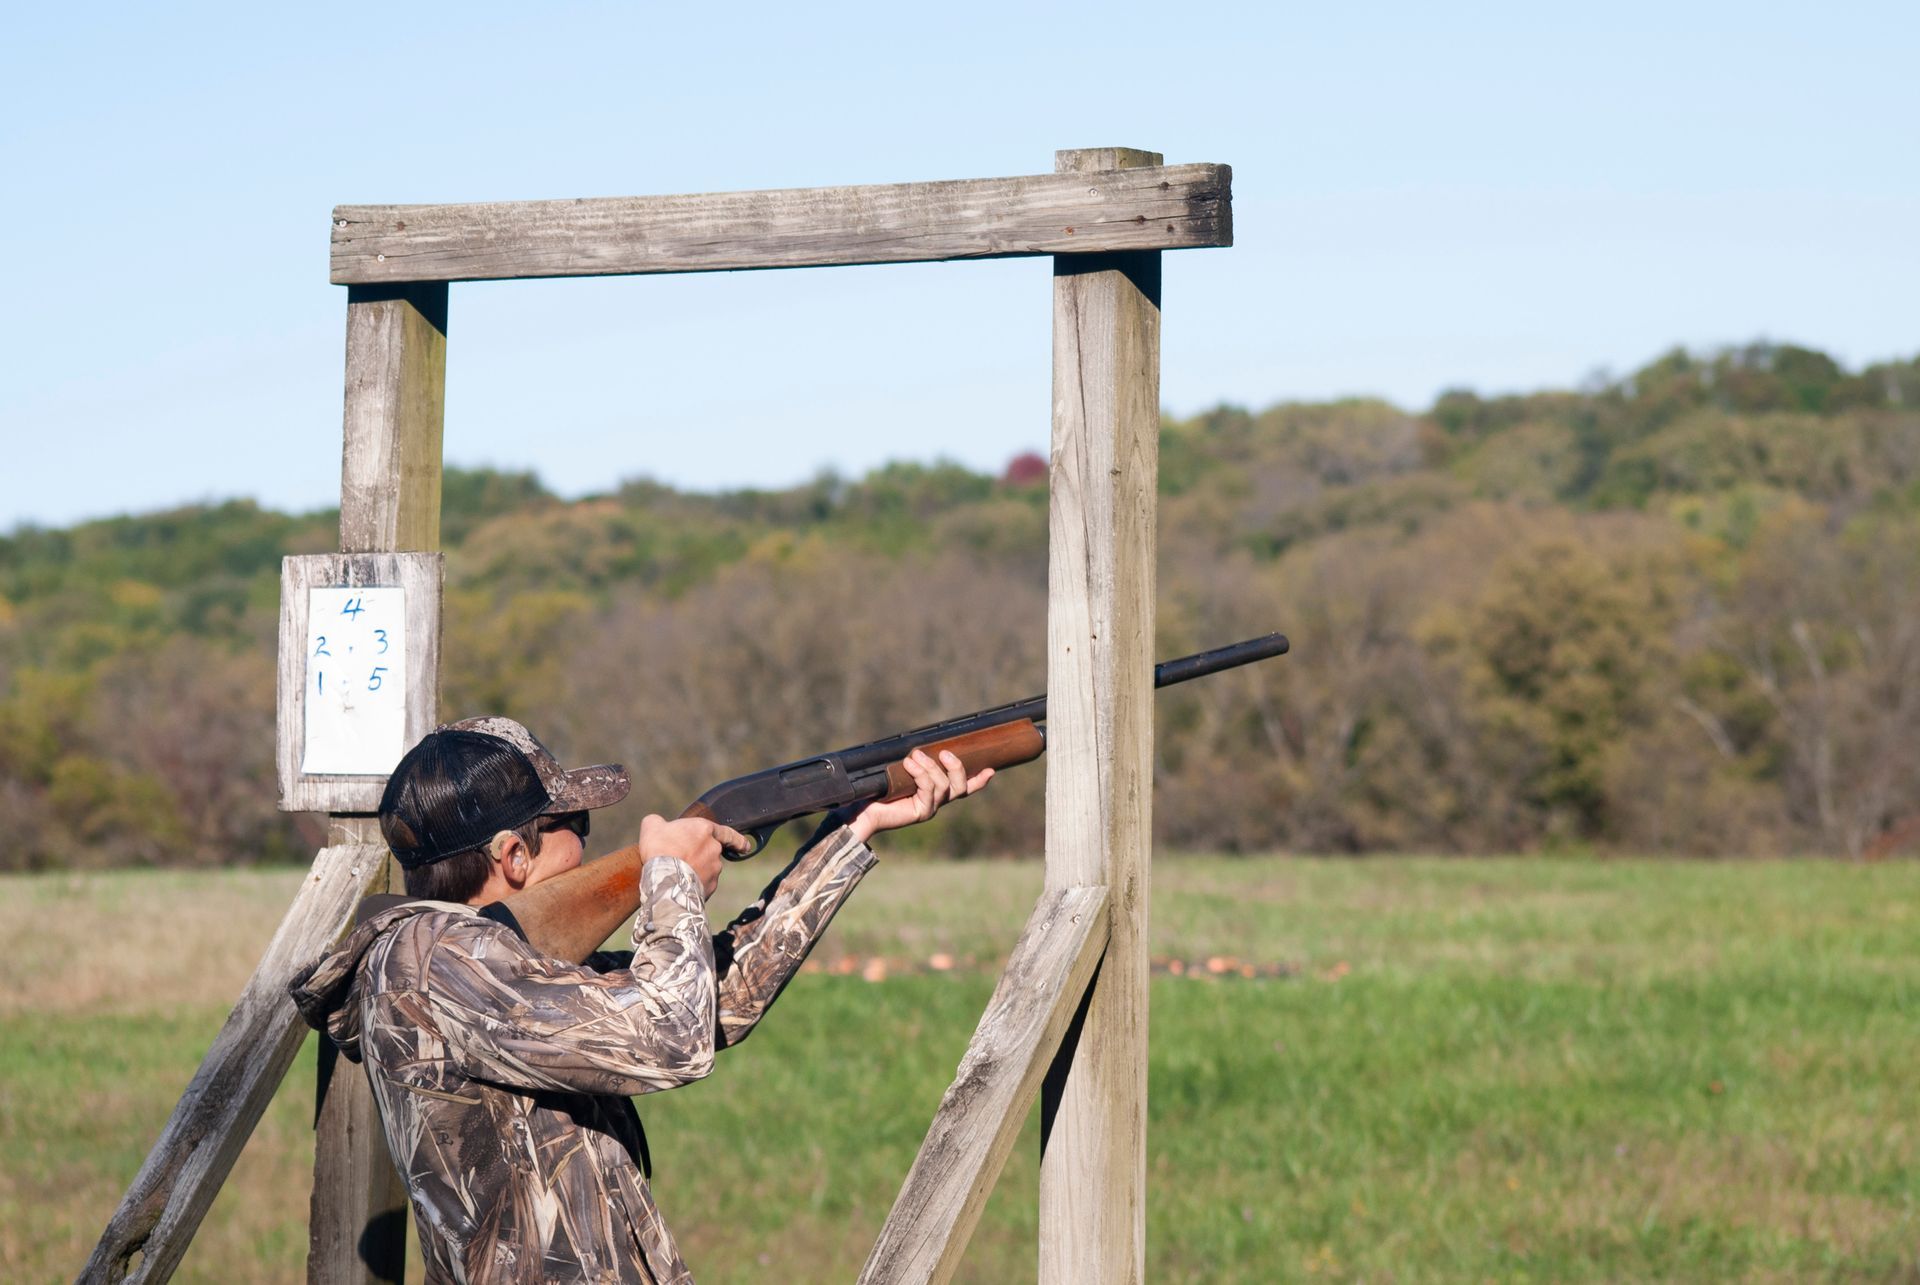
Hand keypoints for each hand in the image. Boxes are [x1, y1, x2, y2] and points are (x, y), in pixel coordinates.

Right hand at [638, 813, 751, 900]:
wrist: (664, 879)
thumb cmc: (659, 849)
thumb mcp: (652, 826)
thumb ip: (658, 822)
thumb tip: (657, 824)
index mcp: (704, 829)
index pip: (726, 832)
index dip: (736, 839)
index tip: (745, 846)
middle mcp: (714, 849)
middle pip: (712, 852)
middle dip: (700, 856)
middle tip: (681, 861)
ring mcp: (715, 869)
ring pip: (708, 869)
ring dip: (697, 871)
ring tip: (676, 875)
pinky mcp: (711, 886)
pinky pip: (704, 884)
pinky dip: (695, 885)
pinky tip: (680, 886)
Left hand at [843, 749, 992, 846]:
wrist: (861, 808)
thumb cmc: (877, 788)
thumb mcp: (900, 771)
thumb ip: (916, 763)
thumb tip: (922, 745)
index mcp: (934, 792)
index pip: (963, 787)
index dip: (978, 780)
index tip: (990, 770)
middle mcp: (936, 802)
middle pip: (960, 786)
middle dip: (956, 767)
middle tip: (945, 753)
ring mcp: (930, 808)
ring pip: (944, 786)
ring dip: (931, 767)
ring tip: (915, 756)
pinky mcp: (921, 812)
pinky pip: (929, 789)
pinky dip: (921, 774)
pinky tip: (909, 764)